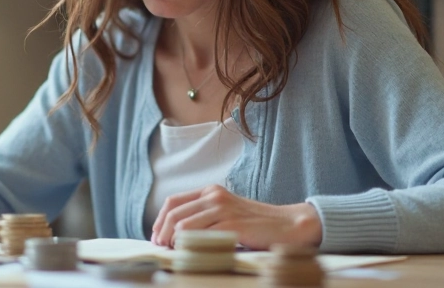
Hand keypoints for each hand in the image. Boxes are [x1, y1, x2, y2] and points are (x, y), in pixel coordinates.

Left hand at [150, 185, 321, 249]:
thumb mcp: (226, 213)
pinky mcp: (231, 224)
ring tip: (172, 252)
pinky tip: (189, 253)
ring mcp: (222, 208)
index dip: (160, 220)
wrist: (287, 225)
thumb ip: (204, 217)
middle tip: (160, 247)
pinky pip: (202, 235)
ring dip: (173, 241)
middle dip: (162, 232)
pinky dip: (190, 245)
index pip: (173, 202)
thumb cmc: (256, 224)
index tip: (156, 236)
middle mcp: (214, 196)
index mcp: (210, 191)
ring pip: (184, 224)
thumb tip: (175, 233)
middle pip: (174, 213)